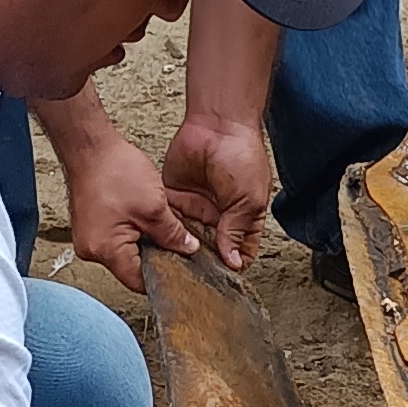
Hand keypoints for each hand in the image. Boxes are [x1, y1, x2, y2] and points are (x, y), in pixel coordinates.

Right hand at [62, 128, 200, 294]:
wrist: (89, 147)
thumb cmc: (113, 171)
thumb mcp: (155, 206)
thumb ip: (173, 234)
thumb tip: (188, 249)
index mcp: (106, 250)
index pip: (139, 281)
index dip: (164, 275)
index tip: (182, 268)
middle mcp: (92, 250)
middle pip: (132, 268)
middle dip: (156, 256)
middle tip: (176, 243)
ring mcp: (89, 239)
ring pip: (126, 252)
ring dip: (145, 241)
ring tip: (158, 225)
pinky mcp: (90, 227)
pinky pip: (116, 239)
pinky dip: (132, 232)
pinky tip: (143, 217)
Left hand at [161, 111, 273, 272]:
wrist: (217, 124)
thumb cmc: (242, 155)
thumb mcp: (248, 199)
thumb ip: (236, 230)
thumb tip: (232, 262)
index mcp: (242, 220)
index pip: (237, 254)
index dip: (229, 269)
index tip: (218, 282)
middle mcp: (218, 218)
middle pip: (208, 252)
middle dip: (200, 264)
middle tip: (190, 278)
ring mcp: (196, 209)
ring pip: (185, 240)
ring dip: (179, 251)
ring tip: (172, 265)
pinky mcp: (175, 198)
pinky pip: (167, 221)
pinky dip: (162, 233)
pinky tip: (158, 246)